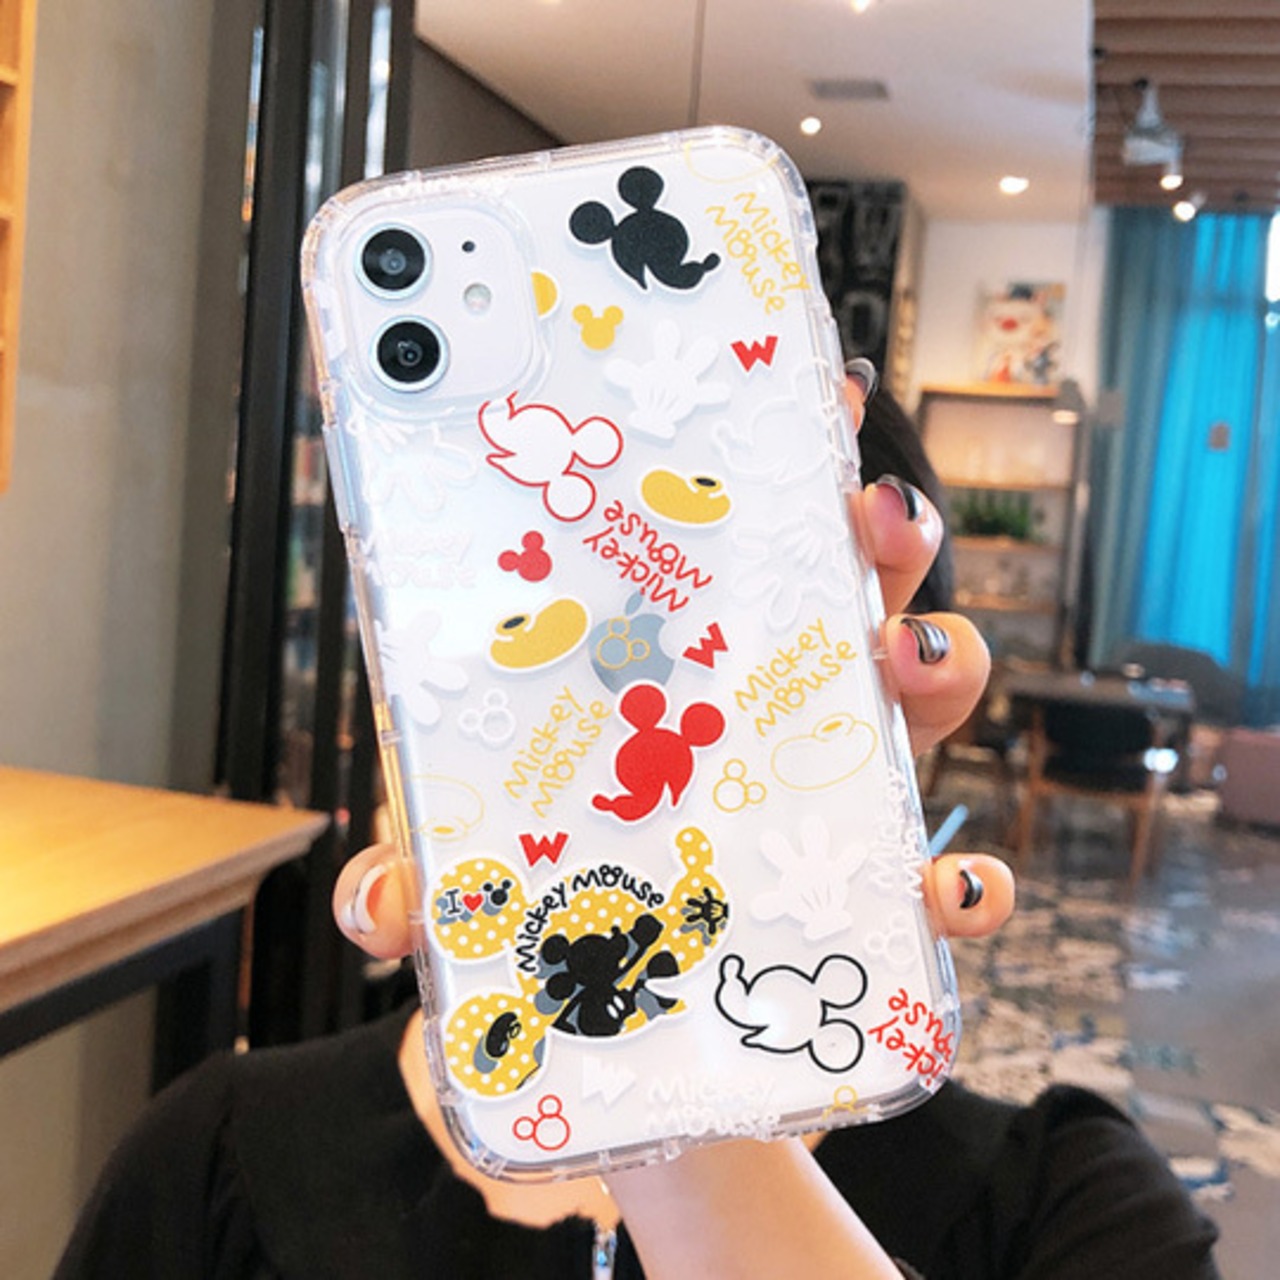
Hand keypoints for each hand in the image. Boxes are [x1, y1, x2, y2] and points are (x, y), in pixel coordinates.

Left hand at [335, 375, 1012, 956]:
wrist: (583, 1042)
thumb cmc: (530, 914)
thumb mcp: (463, 873)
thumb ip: (416, 882)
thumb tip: (376, 904)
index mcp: (671, 683)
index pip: (733, 562)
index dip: (781, 478)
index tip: (812, 400)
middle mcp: (760, 725)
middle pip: (848, 607)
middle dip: (880, 544)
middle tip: (873, 509)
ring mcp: (821, 807)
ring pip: (915, 711)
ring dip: (940, 665)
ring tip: (912, 655)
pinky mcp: (862, 911)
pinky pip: (942, 887)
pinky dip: (969, 887)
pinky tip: (951, 891)